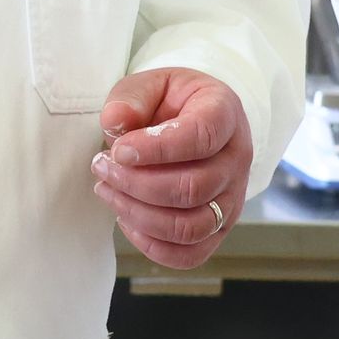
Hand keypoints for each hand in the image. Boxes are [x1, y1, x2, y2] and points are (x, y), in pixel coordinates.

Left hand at [91, 67, 251, 272]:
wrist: (197, 120)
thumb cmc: (172, 102)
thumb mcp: (151, 84)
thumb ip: (131, 97)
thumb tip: (114, 121)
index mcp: (224, 114)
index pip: (201, 137)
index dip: (157, 149)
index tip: (119, 150)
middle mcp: (236, 159)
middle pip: (192, 188)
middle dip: (137, 184)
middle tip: (102, 167)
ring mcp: (232, 198)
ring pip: (191, 226)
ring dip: (140, 215)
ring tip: (108, 191)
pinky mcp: (220, 227)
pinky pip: (191, 254)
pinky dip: (153, 246)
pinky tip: (127, 220)